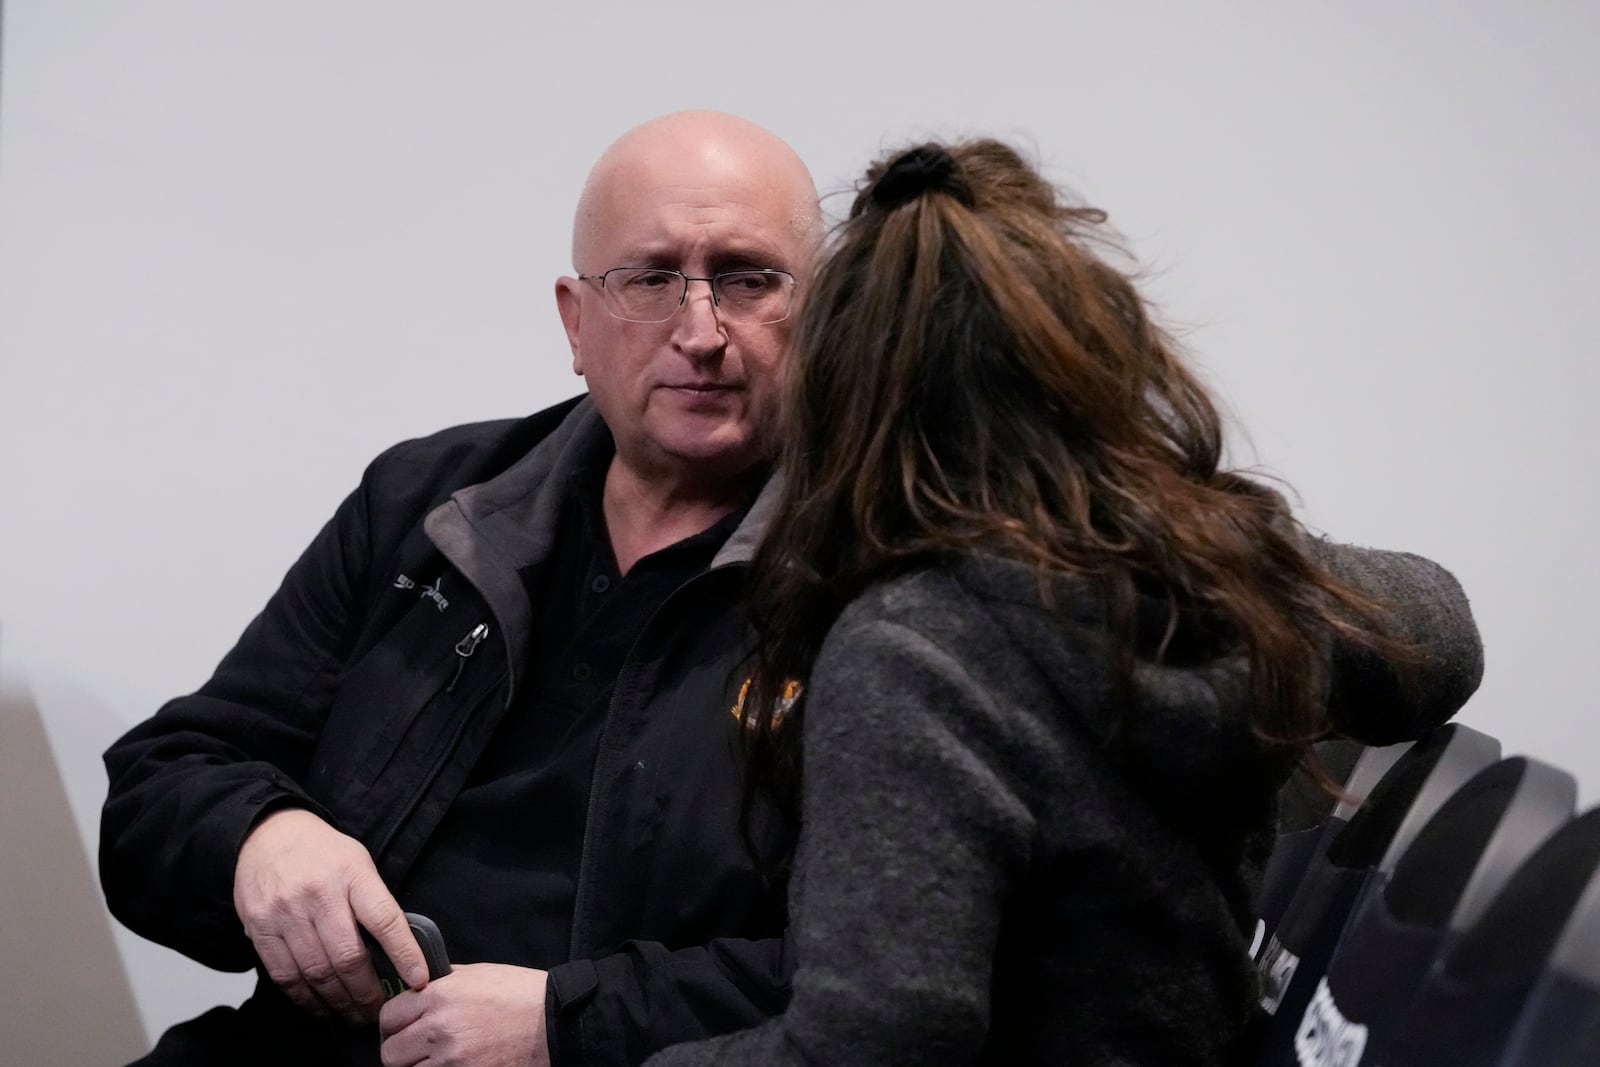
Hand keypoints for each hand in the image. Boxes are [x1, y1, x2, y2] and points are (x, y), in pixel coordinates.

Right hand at [232, 808, 428, 1022]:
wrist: (268, 835)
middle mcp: (319, 894)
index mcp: (353, 874)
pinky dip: (304, 999)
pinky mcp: (260, 928)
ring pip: (316, 973)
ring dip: (338, 1003)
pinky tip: (320, 1006)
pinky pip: (284, 975)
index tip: (418, 980)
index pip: (385, 920)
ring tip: (352, 1015)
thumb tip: (397, 951)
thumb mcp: (358, 863)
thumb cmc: (322, 853)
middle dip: (366, 993)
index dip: (404, 954)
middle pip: (348, 957)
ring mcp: (286, 912)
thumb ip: (374, 902)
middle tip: (378, 1012)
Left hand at [379, 963, 550, 1066]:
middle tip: (415, 1048)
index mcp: (439, 997)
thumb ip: (443, 982)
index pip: (388, 1016)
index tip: (400, 1027)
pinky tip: (450, 1066)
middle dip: (401, 1050)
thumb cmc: (522, 995)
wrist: (554, 1022)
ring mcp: (451, 1061)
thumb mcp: (478, 975)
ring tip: (436, 1059)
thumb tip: (418, 989)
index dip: (393, 1022)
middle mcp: (439, 1030)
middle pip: (391, 1053)